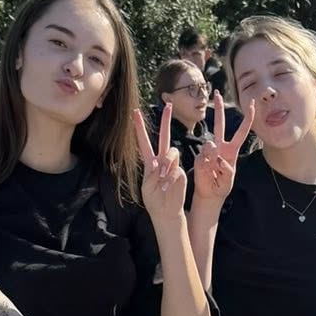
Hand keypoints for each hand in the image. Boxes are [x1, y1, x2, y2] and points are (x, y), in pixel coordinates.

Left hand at [136, 104, 186, 230]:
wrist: (166, 212)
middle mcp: (161, 161)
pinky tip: (167, 185)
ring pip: (171, 153)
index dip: (139, 128)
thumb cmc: (155, 201)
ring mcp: (172, 165)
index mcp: (149, 163)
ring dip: (165, 165)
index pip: (143, 142)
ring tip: (162, 180)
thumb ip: (156, 172)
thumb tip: (166, 163)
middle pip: (164, 137)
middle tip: (168, 103)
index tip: (136, 113)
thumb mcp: (148, 187)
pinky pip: (175, 168)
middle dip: (166, 121)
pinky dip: (170, 176)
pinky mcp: (180, 172)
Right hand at [190, 95, 254, 208]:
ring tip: (213, 171)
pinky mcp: (199, 158)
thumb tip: (217, 156)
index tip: (253, 104)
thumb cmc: (221, 186)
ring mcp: (209, 151)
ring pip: (208, 144)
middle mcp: (220, 147)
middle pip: (220, 124)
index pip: (241, 132)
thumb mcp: (228, 180)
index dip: (248, 119)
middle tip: (216, 92)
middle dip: (218, 108)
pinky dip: (204, 166)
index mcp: (231, 150)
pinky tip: (206, 173)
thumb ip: (226, 169)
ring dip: (211, 157)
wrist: (209, 194)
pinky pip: (201, 158)